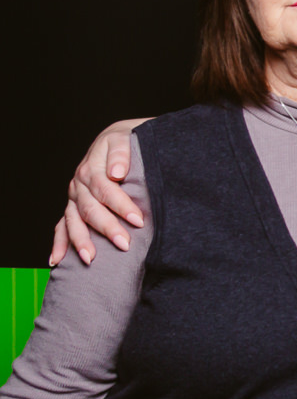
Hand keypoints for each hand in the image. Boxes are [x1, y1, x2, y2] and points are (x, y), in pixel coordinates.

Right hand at [48, 119, 151, 264]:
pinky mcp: (73, 206)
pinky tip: (57, 260)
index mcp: (91, 168)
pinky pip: (62, 226)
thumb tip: (116, 173)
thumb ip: (121, 154)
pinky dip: (59, 243)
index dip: (121, 205)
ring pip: (74, 221)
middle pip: (91, 209)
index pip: (106, 190)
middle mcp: (78, 184)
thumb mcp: (125, 139)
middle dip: (107, 228)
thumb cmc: (128, 140)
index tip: (138, 220)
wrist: (118, 138)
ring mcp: (74, 197)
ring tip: (90, 259)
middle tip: (125, 244)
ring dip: (81, 241)